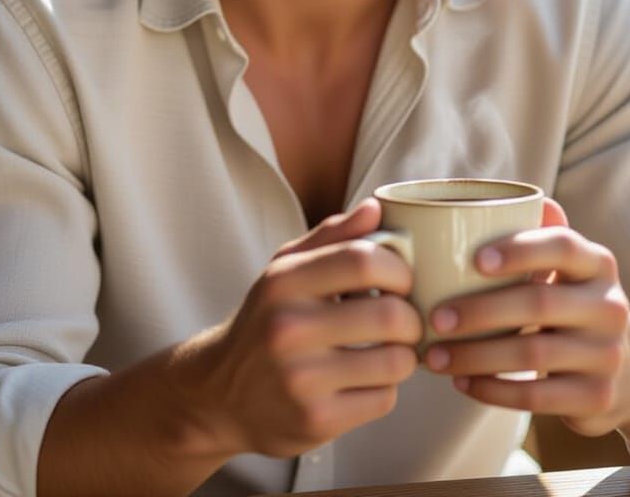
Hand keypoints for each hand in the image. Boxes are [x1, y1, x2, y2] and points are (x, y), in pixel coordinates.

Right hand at [179, 200, 421, 459]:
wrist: (219, 393)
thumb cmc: (266, 320)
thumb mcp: (285, 269)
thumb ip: (332, 236)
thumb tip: (375, 208)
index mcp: (284, 281)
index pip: (364, 260)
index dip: (398, 269)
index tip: (401, 280)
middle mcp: (288, 328)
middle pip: (389, 315)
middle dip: (411, 317)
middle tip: (405, 320)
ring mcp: (301, 379)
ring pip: (395, 362)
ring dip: (403, 355)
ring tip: (388, 349)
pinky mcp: (315, 421)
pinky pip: (383, 399)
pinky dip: (385, 388)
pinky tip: (364, 380)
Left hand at [422, 199, 629, 436]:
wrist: (629, 366)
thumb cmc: (571, 301)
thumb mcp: (567, 266)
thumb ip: (538, 231)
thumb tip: (496, 199)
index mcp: (598, 263)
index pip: (562, 246)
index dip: (519, 250)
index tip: (474, 259)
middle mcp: (610, 306)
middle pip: (540, 303)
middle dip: (480, 311)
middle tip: (435, 317)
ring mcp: (608, 354)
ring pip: (532, 356)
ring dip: (475, 356)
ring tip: (434, 356)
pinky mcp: (598, 397)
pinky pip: (536, 397)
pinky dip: (492, 390)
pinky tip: (462, 382)